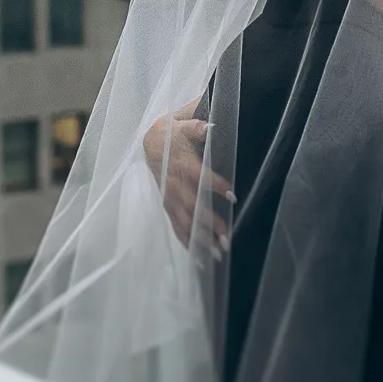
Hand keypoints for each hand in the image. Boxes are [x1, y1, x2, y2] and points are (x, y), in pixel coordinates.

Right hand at [142, 105, 232, 252]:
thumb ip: (196, 125)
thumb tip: (211, 126)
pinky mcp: (168, 206)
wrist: (150, 143)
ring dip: (201, 238)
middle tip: (227, 236)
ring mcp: (170, 199)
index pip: (200, 177)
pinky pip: (177, 228)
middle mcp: (175, 185)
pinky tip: (200, 259)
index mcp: (182, 163)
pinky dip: (188, 244)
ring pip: (185, 222)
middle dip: (210, 222)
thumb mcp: (184, 122)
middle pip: (193, 206)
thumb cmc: (174, 132)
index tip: (233, 195)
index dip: (215, 186)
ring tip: (218, 252)